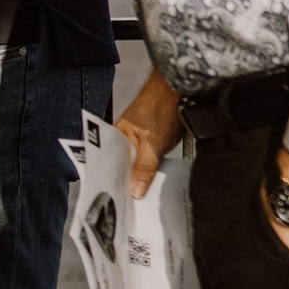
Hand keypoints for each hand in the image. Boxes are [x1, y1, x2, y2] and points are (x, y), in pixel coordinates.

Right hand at [116, 71, 184, 199]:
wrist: (179, 86)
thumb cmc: (162, 106)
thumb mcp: (153, 144)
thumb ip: (143, 168)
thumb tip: (134, 191)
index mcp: (115, 138)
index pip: (109, 167)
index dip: (114, 185)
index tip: (120, 203)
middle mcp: (123, 137)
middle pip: (123, 167)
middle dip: (129, 183)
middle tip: (135, 202)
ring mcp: (137, 136)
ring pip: (136, 163)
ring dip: (141, 176)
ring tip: (143, 194)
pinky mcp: (151, 136)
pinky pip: (147, 156)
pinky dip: (151, 167)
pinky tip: (154, 178)